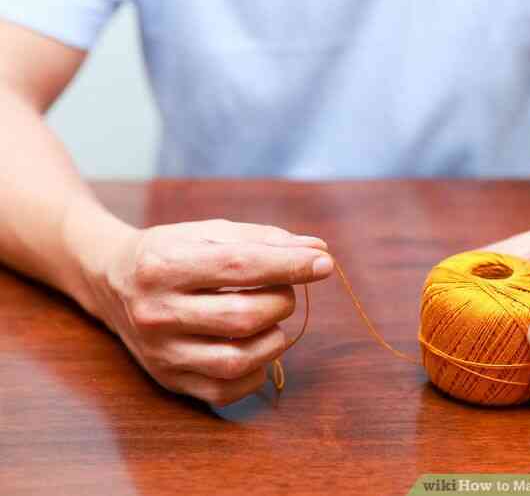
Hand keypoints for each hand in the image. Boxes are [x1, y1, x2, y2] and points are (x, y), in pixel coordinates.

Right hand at [87, 219, 332, 405]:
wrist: (111, 282)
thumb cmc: (171, 251)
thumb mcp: (209, 232)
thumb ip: (264, 240)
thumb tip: (319, 252)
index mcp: (164, 265)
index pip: (240, 267)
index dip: (290, 265)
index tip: (324, 263)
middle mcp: (157, 312)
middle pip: (243, 316)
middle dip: (282, 300)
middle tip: (283, 288)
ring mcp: (160, 352)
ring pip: (238, 359)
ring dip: (275, 337)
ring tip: (272, 316)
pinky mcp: (169, 379)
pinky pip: (227, 389)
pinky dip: (258, 369)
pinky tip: (258, 344)